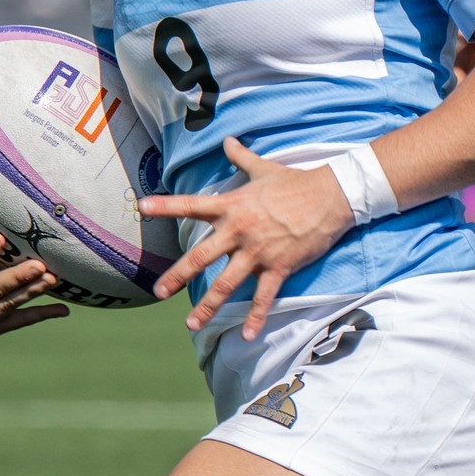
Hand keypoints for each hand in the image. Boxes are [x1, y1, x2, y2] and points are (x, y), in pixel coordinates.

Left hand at [139, 136, 352, 338]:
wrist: (332, 196)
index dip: (166, 205)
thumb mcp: (264, 168)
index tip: (142, 207)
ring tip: (190, 323)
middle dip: (178, 275)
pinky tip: (245, 335)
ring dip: (208, 305)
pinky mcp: (279, 267)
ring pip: (227, 283)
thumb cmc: (296, 182)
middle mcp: (239, 230)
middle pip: (201, 256)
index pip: (192, 204)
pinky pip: (264, 297)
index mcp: (232, 206)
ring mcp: (258, 251)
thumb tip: (228, 140)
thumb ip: (241, 157)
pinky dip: (256, 318)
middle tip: (158, 291)